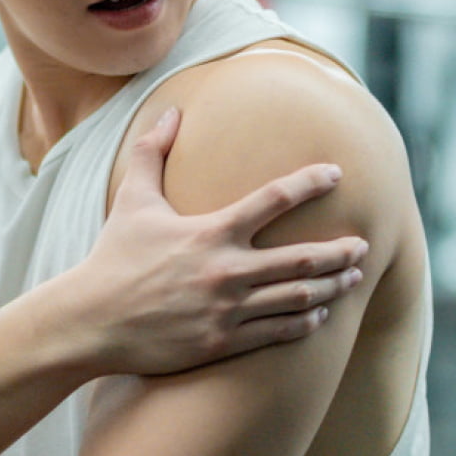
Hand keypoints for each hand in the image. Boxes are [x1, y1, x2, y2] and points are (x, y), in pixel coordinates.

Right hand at [76, 106, 368, 375]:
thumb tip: (170, 112)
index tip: (337, 173)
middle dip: (339, 251)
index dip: (310, 181)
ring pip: (296, 299)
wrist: (91, 321)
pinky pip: (276, 333)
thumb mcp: (132, 201)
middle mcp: (226, 271)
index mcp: (210, 231)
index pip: (274, 198)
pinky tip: (319, 314)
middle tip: (363, 244)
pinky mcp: (222, 343)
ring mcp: (227, 311)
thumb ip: (151, 153)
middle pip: (301, 258)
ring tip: (352, 277)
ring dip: (331, 287)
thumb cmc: (113, 258)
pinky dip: (304, 323)